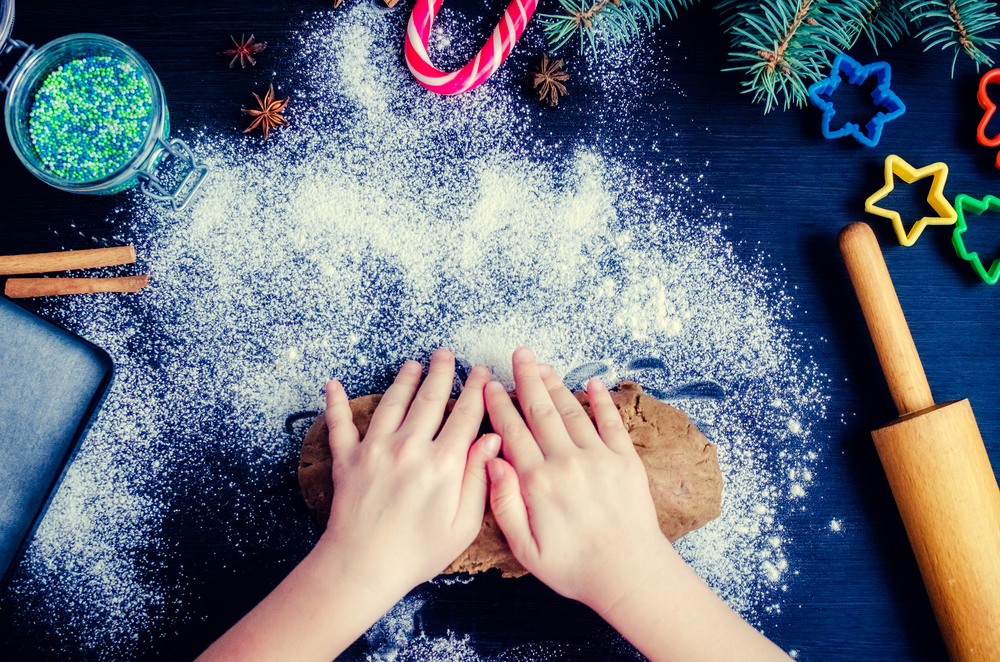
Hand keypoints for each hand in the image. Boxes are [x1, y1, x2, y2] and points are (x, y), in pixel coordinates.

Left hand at [321, 348, 499, 601]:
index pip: (465, 416)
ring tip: (412, 364)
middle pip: (430, 400)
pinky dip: (336, 403)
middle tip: (446, 355)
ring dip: (404, 380)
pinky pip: (340, 424)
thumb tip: (491, 441)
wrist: (363, 568)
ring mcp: (375, 450)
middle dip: (441, 373)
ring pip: (392, 402)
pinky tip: (333, 385)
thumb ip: (479, 479)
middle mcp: (409, 448)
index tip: (481, 373)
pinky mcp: (348, 459)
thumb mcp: (462, 525)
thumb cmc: (417, 553)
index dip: (476, 391)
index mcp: (443, 464)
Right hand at [484, 346, 673, 616]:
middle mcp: (566, 462)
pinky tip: (592, 383)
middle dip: (526, 380)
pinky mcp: (625, 460)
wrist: (629, 574)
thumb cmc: (573, 568)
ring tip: (542, 364)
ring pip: (571, 411)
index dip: (499, 406)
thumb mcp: (526, 548)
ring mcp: (598, 458)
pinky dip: (602, 400)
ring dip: (555, 385)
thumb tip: (491, 462)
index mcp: (537, 483)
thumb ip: (505, 503)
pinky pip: (611, 422)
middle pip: (541, 412)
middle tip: (518, 354)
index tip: (490, 385)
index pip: (512, 433)